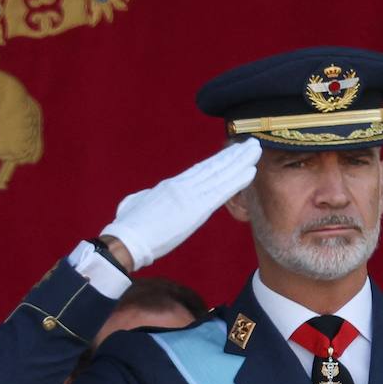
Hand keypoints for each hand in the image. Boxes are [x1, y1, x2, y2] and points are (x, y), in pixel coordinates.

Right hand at [100, 137, 260, 270]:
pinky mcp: (196, 209)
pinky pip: (222, 191)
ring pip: (221, 174)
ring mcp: (190, 196)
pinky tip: (250, 171)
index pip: (200, 171)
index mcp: (170, 186)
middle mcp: (183, 186)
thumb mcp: (137, 204)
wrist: (127, 239)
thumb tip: (146, 198)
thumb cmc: (127, 226)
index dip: (218, 161)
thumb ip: (147, 198)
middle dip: (233, 155)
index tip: (231, 153)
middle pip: (213, 167)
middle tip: (250, 145)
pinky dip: (237, 180)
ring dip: (240, 162)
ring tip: (255, 151)